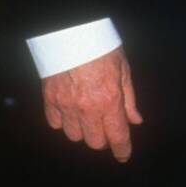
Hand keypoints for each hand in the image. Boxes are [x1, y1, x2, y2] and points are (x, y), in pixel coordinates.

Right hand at [41, 46, 142, 160]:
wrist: (73, 32)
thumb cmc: (103, 46)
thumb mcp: (124, 69)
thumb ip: (129, 98)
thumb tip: (136, 120)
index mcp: (109, 99)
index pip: (117, 135)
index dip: (122, 149)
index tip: (124, 155)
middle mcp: (87, 107)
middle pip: (94, 142)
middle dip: (103, 138)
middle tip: (107, 126)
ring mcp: (66, 105)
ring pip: (74, 136)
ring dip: (83, 130)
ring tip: (88, 114)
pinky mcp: (50, 100)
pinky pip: (56, 124)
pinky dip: (64, 121)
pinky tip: (71, 109)